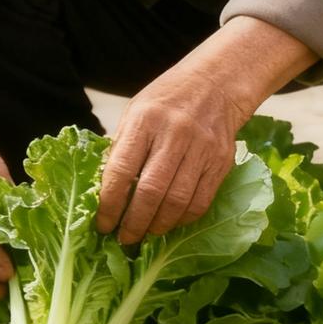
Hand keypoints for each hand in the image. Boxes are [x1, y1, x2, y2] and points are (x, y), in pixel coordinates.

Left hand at [96, 17, 315, 244]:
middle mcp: (173, 134)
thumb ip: (121, 147)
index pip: (121, 171)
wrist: (215, 84)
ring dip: (158, 226)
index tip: (102, 224)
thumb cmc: (166, 100)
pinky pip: (200, 201)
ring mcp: (200, 148)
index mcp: (143, 120)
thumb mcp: (135, 112)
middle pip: (150, 192)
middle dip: (133, 223)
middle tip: (124, 240)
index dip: (109, 204)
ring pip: (177, 201)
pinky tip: (170, 223)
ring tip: (145, 235)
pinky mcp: (220, 161)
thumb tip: (102, 190)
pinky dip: (182, 219)